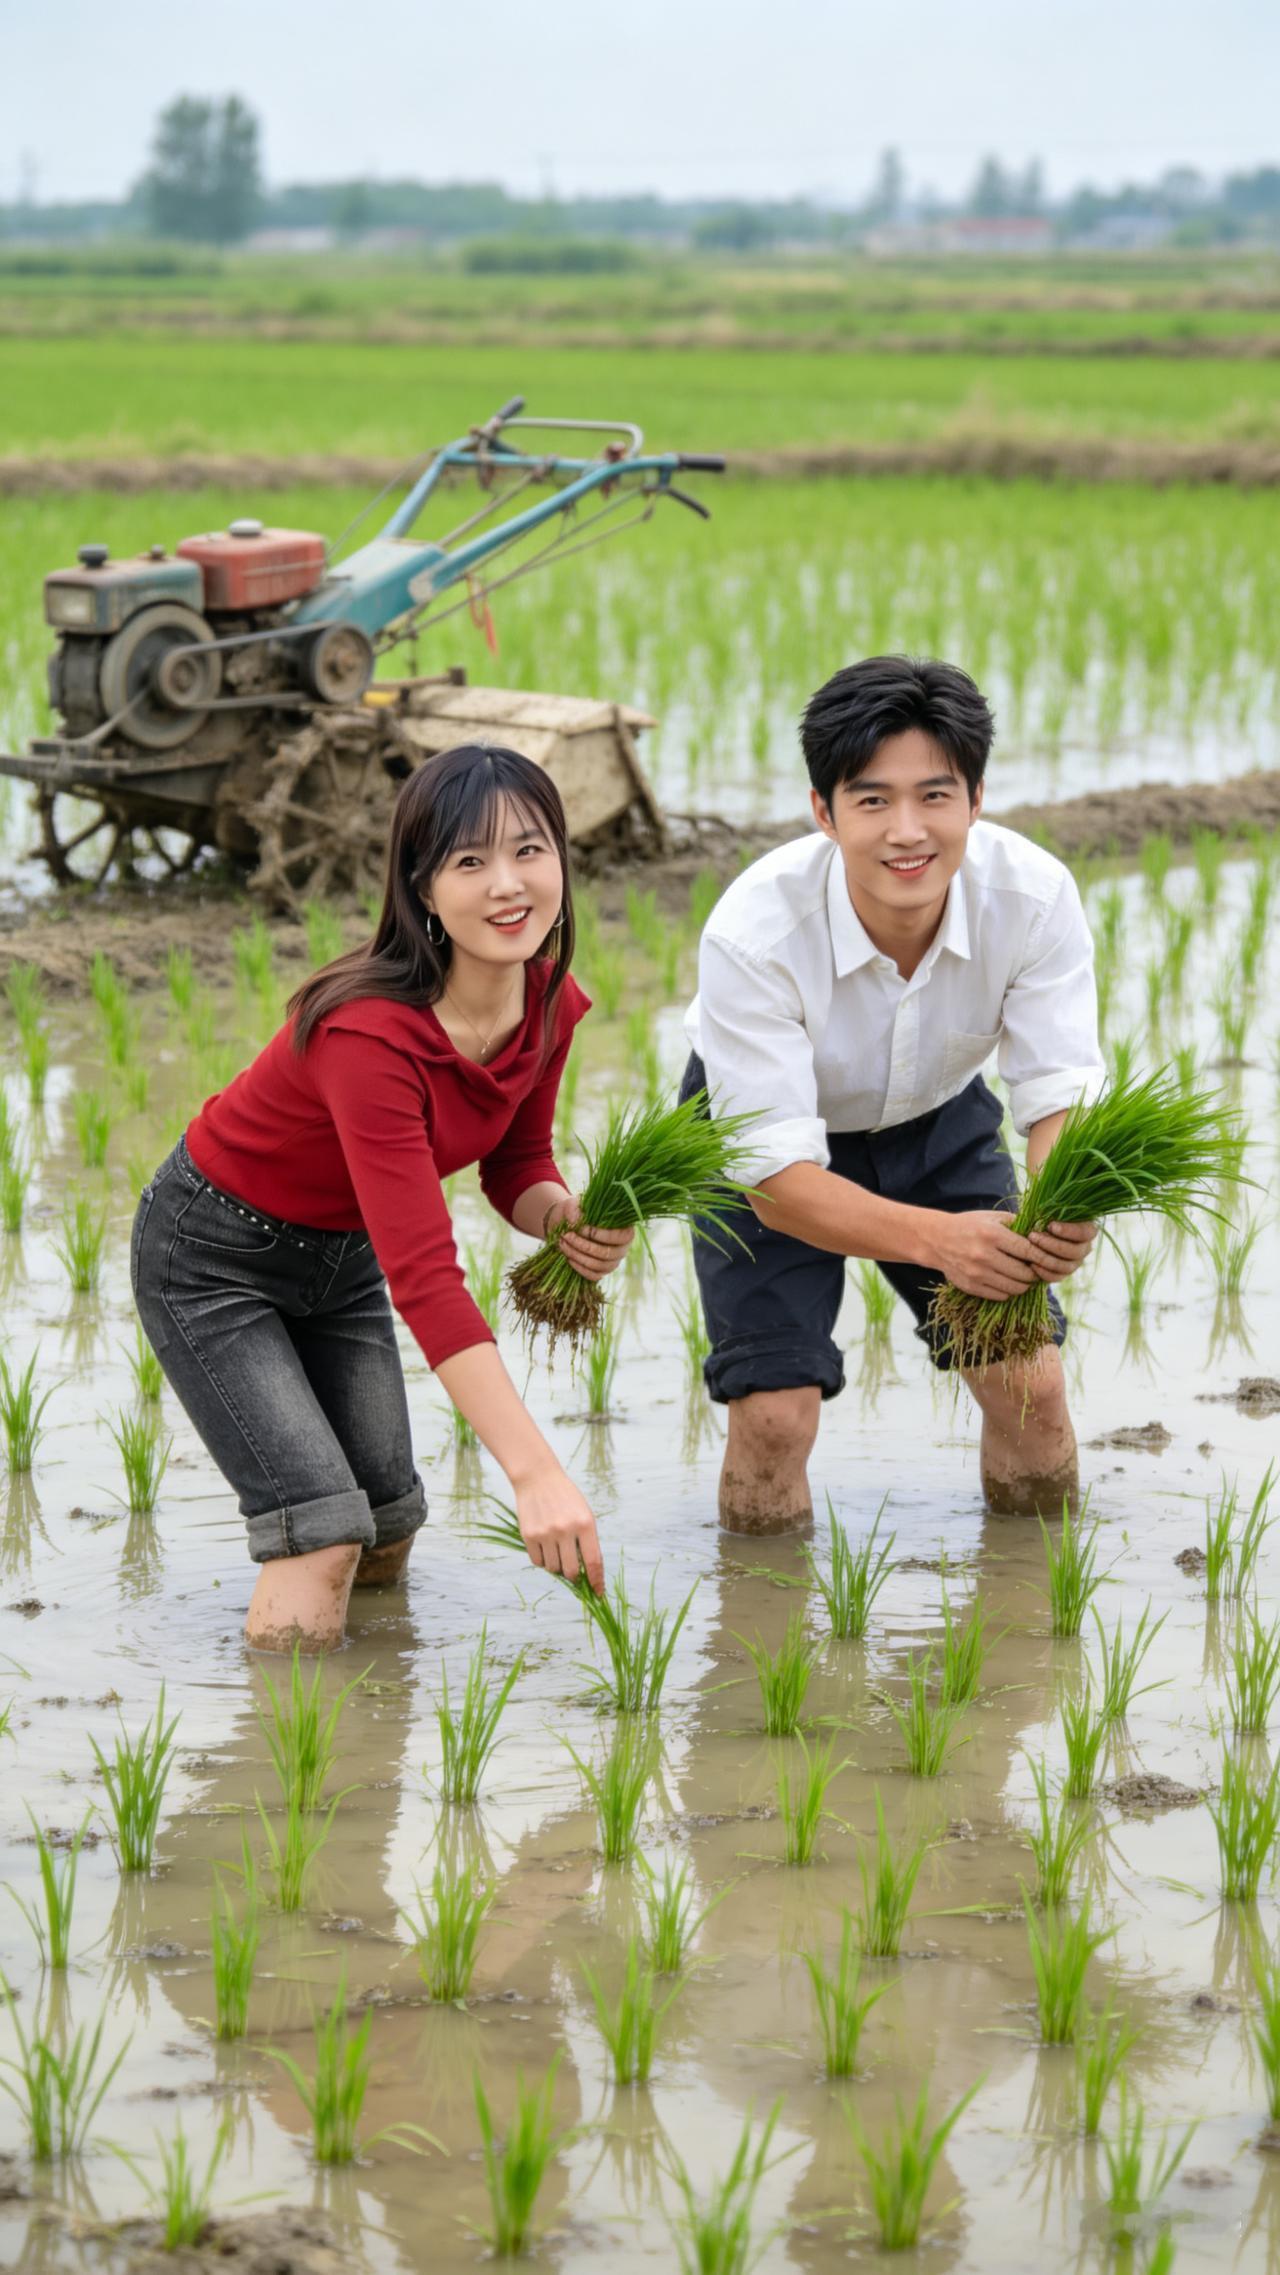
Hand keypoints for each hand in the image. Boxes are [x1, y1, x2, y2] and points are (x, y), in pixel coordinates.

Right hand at [514, 1464, 604, 1593]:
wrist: (538, 1478)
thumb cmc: (566, 1498)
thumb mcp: (584, 1514)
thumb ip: (587, 1541)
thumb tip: (587, 1572)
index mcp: (585, 1524)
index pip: (593, 1562)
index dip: (597, 1581)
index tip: (598, 1592)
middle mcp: (566, 1530)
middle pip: (571, 1571)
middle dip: (574, 1577)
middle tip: (574, 1573)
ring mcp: (546, 1533)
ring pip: (553, 1568)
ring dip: (557, 1566)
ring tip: (557, 1551)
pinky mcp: (529, 1535)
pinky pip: (537, 1562)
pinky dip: (543, 1560)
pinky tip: (545, 1547)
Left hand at [544, 1194, 633, 1283]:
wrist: (568, 1225)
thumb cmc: (577, 1212)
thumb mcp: (575, 1204)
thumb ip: (575, 1209)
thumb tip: (575, 1220)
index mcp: (624, 1228)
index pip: (622, 1236)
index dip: (602, 1235)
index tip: (581, 1228)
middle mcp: (622, 1248)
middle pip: (608, 1253)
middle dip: (584, 1246)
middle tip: (566, 1236)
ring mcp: (613, 1262)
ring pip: (599, 1265)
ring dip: (578, 1256)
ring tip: (563, 1244)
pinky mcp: (601, 1272)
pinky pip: (593, 1276)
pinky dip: (579, 1268)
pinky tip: (568, 1257)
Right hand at [931, 1210, 1040, 1301]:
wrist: (936, 1240)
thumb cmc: (968, 1226)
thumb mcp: (991, 1217)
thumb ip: (1017, 1224)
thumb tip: (1043, 1233)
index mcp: (993, 1235)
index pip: (1028, 1251)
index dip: (1042, 1257)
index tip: (1048, 1258)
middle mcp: (984, 1256)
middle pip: (1024, 1273)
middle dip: (1034, 1273)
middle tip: (1035, 1269)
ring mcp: (977, 1274)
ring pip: (1014, 1288)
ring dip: (1024, 1284)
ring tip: (1024, 1276)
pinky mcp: (971, 1287)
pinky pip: (1000, 1296)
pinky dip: (1008, 1290)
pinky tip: (1007, 1281)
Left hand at [1027, 1219, 1096, 1283]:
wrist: (1034, 1232)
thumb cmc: (1043, 1217)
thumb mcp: (1048, 1211)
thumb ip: (1052, 1212)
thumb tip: (1046, 1217)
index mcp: (1087, 1230)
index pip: (1086, 1233)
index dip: (1069, 1231)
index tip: (1050, 1226)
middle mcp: (1084, 1248)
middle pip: (1075, 1252)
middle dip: (1052, 1244)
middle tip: (1032, 1236)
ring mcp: (1075, 1263)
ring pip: (1066, 1266)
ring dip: (1045, 1257)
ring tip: (1029, 1247)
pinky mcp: (1063, 1274)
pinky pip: (1056, 1277)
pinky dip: (1043, 1272)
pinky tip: (1031, 1263)